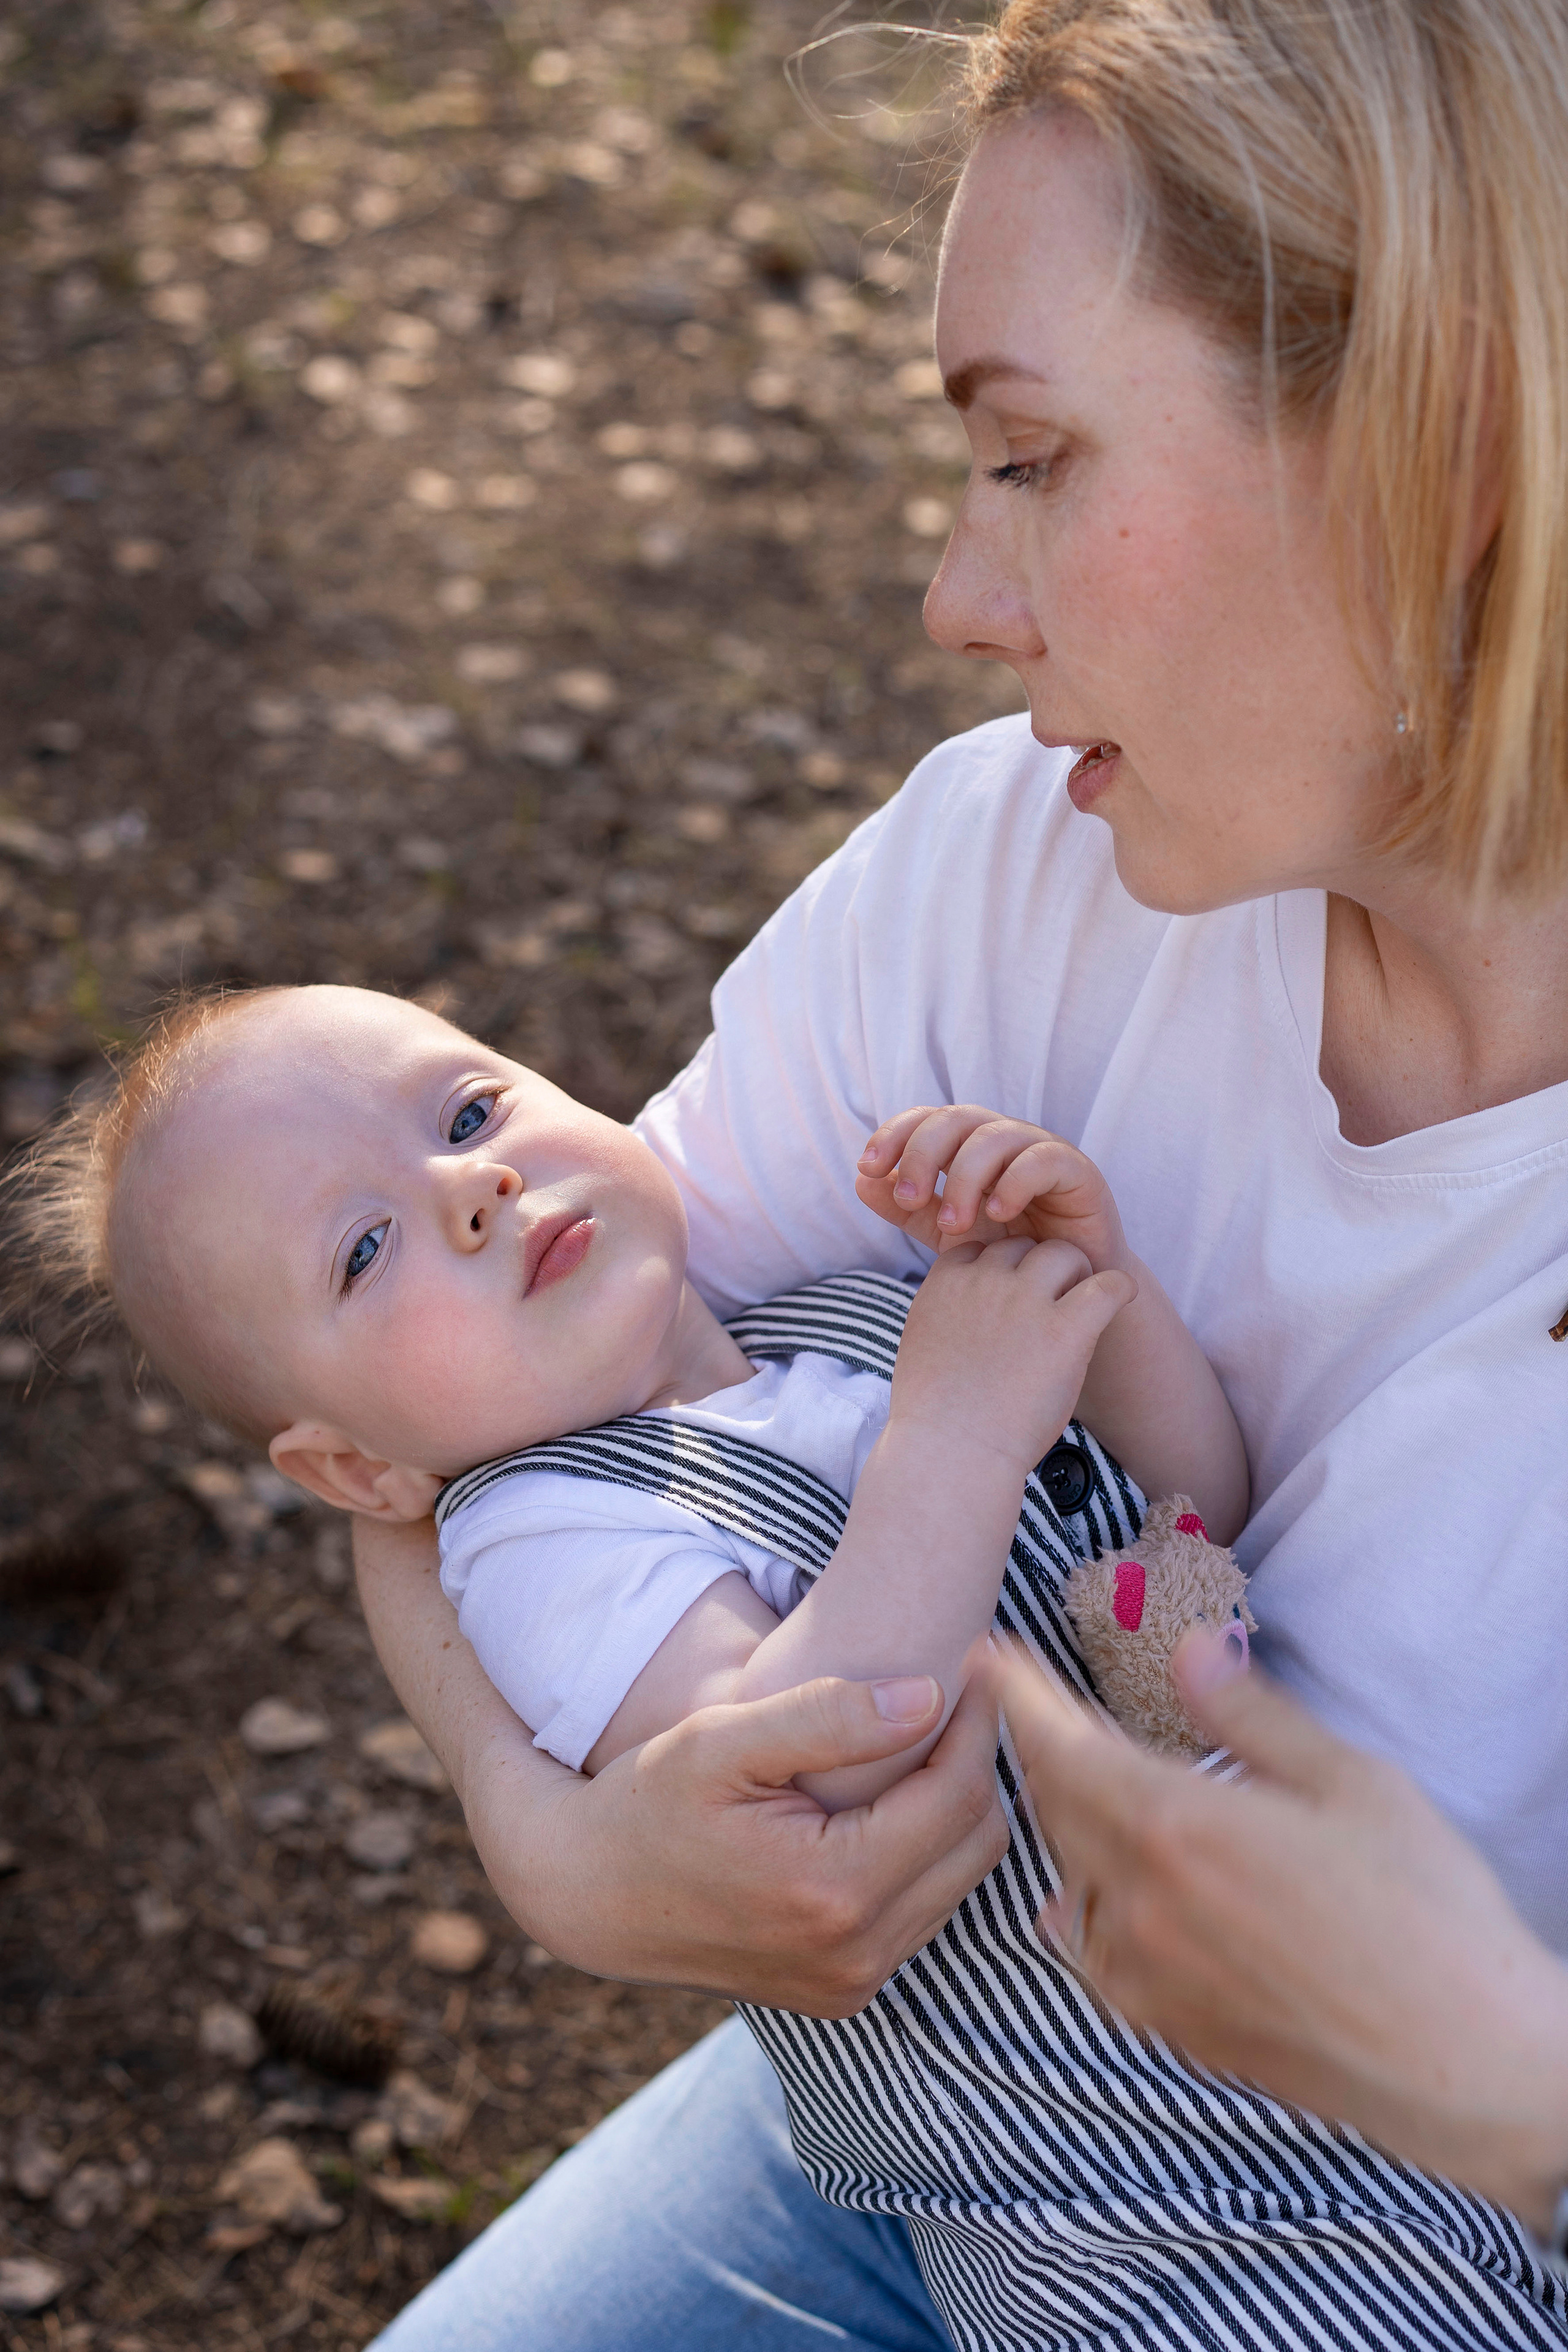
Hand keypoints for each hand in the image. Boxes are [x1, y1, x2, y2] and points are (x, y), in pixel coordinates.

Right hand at [354, 1517, 1008, 2014]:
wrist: (589, 1894)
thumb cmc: (648, 1800)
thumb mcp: (721, 1742)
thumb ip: (825, 1717)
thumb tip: (927, 1696)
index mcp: (832, 1888)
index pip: (956, 1794)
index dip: (977, 1720)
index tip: (976, 1661)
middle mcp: (855, 1952)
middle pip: (975, 1842)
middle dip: (980, 1760)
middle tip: (964, 1691)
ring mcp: (852, 1981)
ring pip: (959, 1878)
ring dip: (957, 1805)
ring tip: (936, 1733)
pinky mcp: (845, 1990)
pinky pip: (924, 1908)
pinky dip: (928, 1849)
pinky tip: (898, 1794)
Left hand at [857, 1106, 1130, 1272]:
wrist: (1066, 1293)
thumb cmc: (1009, 1257)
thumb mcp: (948, 1235)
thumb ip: (908, 1210)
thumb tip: (860, 1181)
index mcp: (968, 1148)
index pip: (926, 1120)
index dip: (894, 1134)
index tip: (868, 1168)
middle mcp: (1003, 1140)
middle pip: (956, 1118)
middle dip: (923, 1153)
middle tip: (908, 1197)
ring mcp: (1041, 1151)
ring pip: (995, 1136)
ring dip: (964, 1176)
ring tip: (953, 1224)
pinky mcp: (1079, 1173)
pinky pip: (1043, 1159)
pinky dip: (1015, 1181)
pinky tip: (998, 1213)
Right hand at [891, 1234, 1134, 1472]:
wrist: (951, 1452)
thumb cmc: (934, 1418)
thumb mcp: (921, 1346)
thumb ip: (946, 1316)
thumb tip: (968, 1316)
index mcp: (946, 1283)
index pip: (980, 1249)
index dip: (999, 1271)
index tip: (1009, 1299)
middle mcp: (985, 1281)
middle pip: (1022, 1246)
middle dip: (1036, 1269)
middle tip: (1051, 1305)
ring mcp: (1026, 1301)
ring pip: (1063, 1253)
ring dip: (1075, 1273)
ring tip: (1082, 1307)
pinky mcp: (1066, 1329)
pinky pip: (1107, 1285)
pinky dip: (1120, 1288)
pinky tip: (1122, 1298)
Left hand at [998, 1635, 1567, 2230]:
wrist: (1463, 2064)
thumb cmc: (1423, 1911)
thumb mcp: (1349, 1780)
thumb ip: (1250, 1714)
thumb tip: (1188, 1649)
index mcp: (1179, 1826)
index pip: (1062, 1744)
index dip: (1019, 1696)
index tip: (990, 1659)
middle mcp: (1143, 1902)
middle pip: (1057, 1808)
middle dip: (1045, 1750)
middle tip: (1042, 1708)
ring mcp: (1150, 1975)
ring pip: (1071, 1879)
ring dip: (1070, 1827)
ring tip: (1084, 1787)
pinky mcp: (1171, 2027)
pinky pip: (1096, 1951)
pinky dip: (1087, 1905)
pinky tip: (1096, 1894)